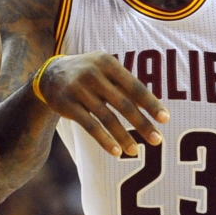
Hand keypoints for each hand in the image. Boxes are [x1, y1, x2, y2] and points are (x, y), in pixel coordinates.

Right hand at [38, 52, 169, 156]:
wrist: (50, 74)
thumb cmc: (89, 74)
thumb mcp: (106, 71)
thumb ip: (126, 85)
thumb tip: (155, 108)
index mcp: (108, 63)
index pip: (135, 86)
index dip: (151, 104)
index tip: (165, 119)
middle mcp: (93, 74)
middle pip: (123, 103)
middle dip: (142, 124)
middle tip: (157, 140)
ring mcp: (79, 89)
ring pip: (106, 118)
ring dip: (124, 136)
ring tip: (135, 151)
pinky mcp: (67, 105)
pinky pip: (90, 126)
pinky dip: (104, 140)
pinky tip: (116, 152)